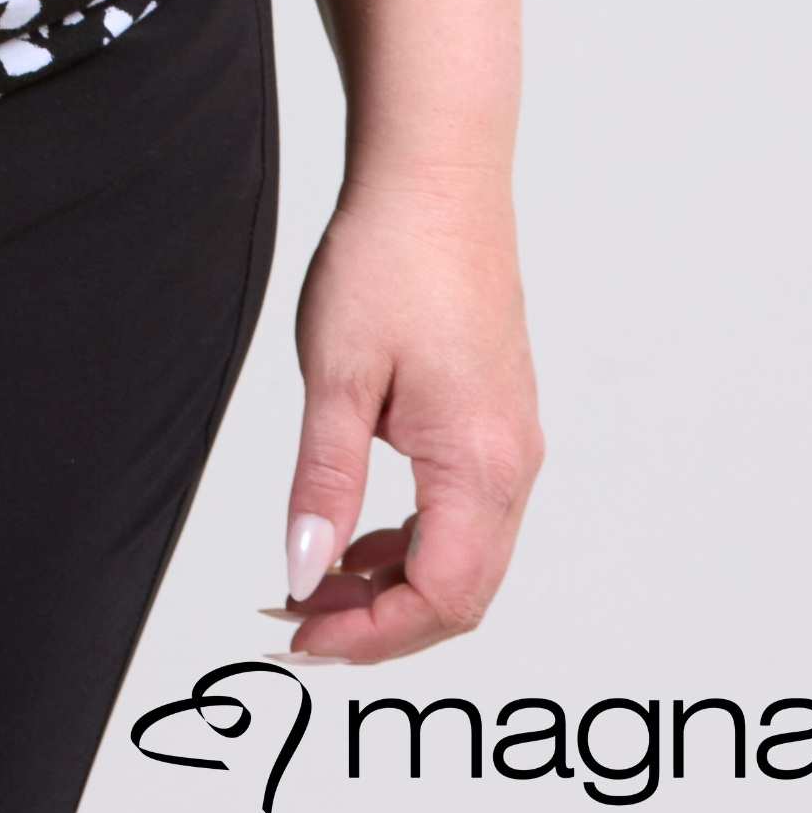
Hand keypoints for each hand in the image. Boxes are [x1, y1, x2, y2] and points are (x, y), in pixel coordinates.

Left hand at [265, 169, 543, 662]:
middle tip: (298, 620)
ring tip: (314, 580)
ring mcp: (512, 441)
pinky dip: (411, 539)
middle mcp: (513, 464)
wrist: (436, 176)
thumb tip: (302, 570)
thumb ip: (322, 483)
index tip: (300, 636)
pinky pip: (465, 512)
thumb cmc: (391, 257)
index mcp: (482, 463)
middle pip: (462, 592)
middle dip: (380, 623)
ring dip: (394, 583)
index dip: (370, 636)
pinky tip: (356, 529)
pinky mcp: (498, 418)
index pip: (441, 598)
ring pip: (466, 556)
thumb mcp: (337, 376)